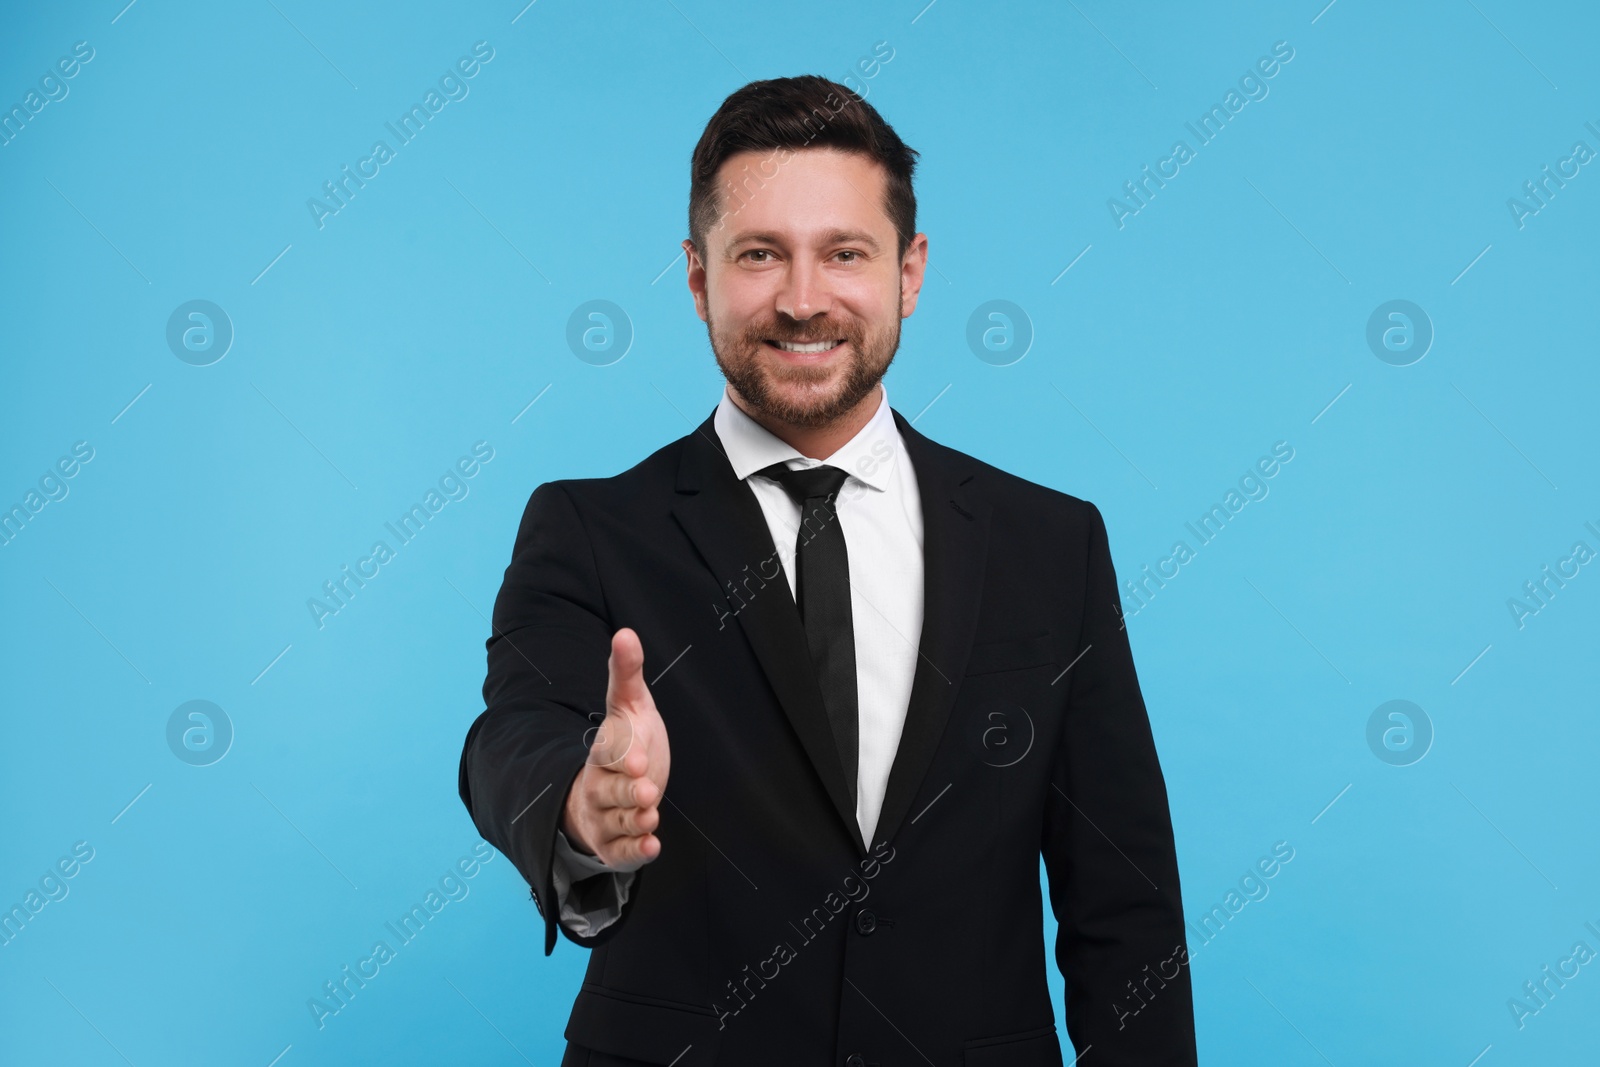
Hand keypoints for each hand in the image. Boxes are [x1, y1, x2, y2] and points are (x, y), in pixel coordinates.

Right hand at [561, 627, 671, 871]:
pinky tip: (653, 846)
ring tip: (651, 816)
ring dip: (634, 822)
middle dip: (626, 793)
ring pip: (615, 822)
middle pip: (608, 791)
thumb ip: (626, 673)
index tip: (638, 759)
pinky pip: (621, 852)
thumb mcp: (630, 705)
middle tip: (648, 793)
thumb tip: (626, 633)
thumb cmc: (627, 742)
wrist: (614, 784)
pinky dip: (636, 852)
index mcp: (604, 750)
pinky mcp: (614, 844)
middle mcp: (599, 785)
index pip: (609, 753)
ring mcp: (604, 816)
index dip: (623, 757)